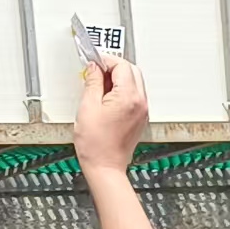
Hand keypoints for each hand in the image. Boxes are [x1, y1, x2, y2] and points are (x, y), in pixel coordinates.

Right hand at [74, 55, 147, 178]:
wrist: (105, 167)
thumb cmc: (96, 145)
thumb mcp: (87, 107)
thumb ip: (92, 82)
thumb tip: (94, 68)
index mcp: (128, 97)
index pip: (121, 65)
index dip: (105, 61)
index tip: (93, 63)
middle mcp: (140, 102)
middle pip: (131, 71)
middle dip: (113, 67)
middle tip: (95, 72)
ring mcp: (142, 110)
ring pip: (134, 82)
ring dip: (118, 79)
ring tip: (99, 87)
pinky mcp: (140, 118)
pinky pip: (134, 95)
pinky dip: (122, 91)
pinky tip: (107, 98)